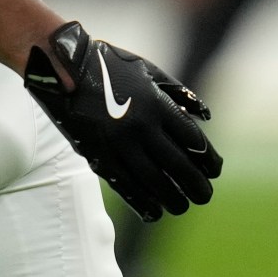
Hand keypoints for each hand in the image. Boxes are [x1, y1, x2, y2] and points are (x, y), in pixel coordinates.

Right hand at [23, 21, 220, 220]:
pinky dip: (141, 202)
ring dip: (172, 199)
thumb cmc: (108, 64)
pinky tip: (153, 212)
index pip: (193, 141)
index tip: (214, 171)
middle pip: (178, 166)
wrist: (63, 68)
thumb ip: (178, 93)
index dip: (208, 160)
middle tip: (205, 197)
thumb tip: (206, 117)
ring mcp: (119, 144)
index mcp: (157, 104)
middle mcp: (142, 127)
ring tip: (182, 207)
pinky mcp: (99, 155)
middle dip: (196, 186)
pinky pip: (124, 185)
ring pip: (153, 181)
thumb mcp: (148, 70)